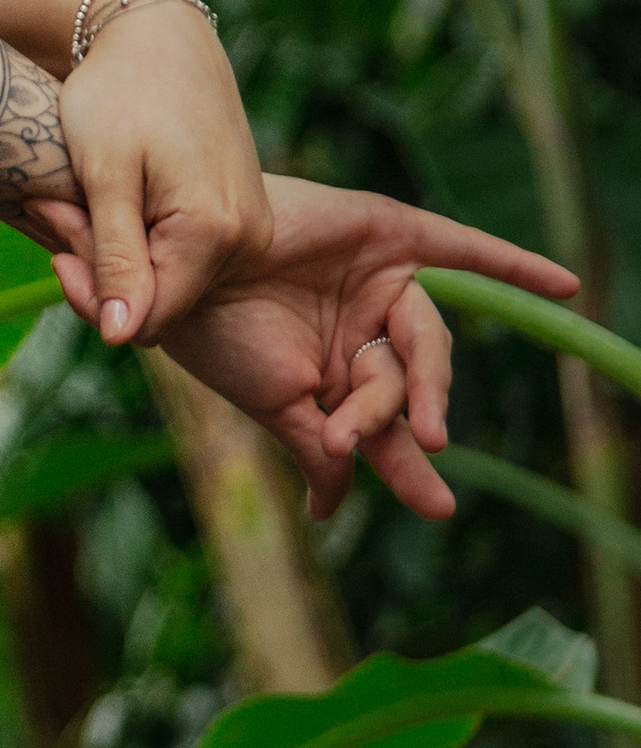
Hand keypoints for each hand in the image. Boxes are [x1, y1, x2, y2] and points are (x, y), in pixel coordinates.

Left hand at [36, 0, 269, 344]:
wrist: (158, 36)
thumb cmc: (119, 95)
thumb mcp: (104, 177)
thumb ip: (115, 259)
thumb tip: (121, 337)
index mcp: (215, 233)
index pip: (146, 318)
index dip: (91, 294)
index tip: (54, 235)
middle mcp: (248, 239)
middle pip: (160, 301)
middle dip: (104, 270)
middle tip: (60, 205)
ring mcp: (250, 228)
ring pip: (170, 280)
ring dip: (121, 253)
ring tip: (88, 193)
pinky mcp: (241, 217)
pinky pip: (185, 255)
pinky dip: (144, 237)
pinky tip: (117, 196)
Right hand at [147, 174, 578, 518]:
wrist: (182, 266)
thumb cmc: (216, 337)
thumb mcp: (273, 405)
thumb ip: (315, 453)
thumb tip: (329, 513)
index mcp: (335, 374)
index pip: (387, 428)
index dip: (411, 468)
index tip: (438, 508)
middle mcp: (362, 330)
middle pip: (410, 383)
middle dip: (410, 416)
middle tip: (423, 442)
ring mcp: (378, 282)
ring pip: (427, 337)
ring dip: (427, 378)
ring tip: (420, 418)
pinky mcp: (390, 234)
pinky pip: (463, 250)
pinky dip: (513, 267)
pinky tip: (565, 287)